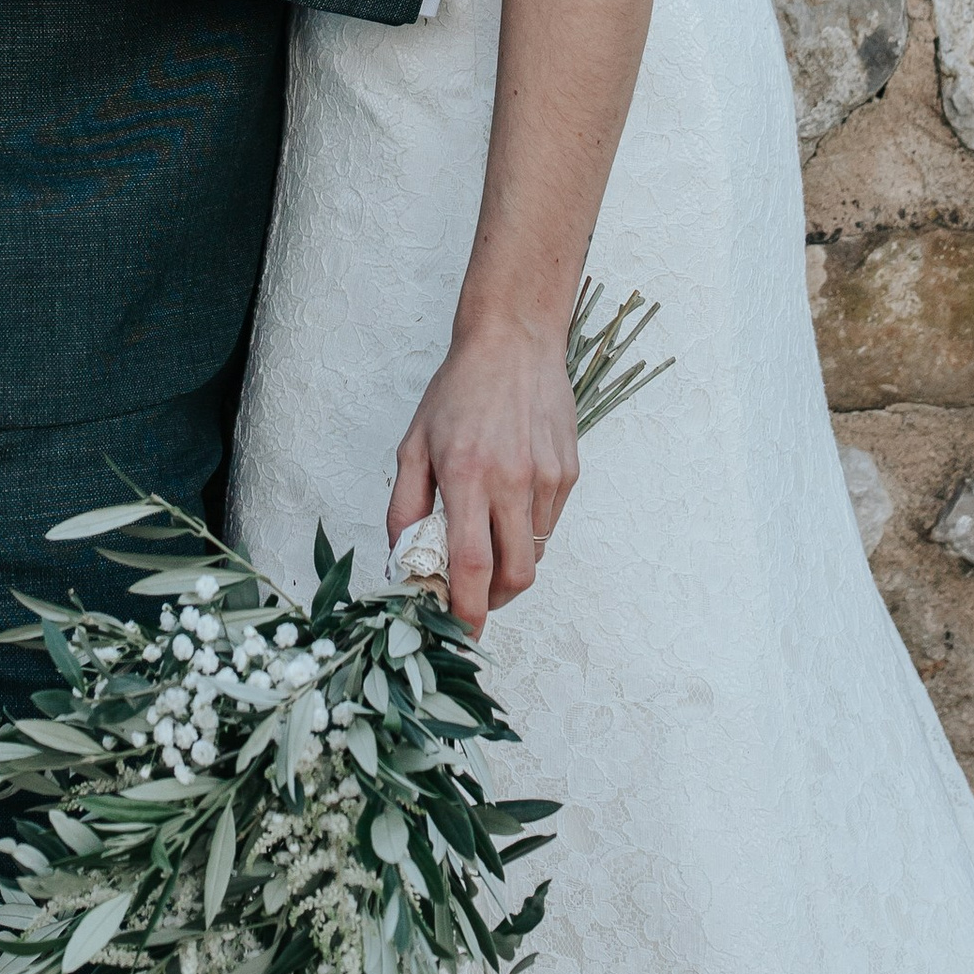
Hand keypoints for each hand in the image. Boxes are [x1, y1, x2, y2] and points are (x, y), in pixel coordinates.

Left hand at [388, 316, 578, 630]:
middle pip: (515, 575)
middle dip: (492, 600)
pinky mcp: (569, 473)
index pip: (471, 564)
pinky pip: (548, 525)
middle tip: (472, 594)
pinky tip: (509, 501)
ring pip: (535, 553)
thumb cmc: (458, 392)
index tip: (459, 630)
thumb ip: (404, 509)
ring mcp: (547, 478)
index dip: (466, 609)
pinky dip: (527, 532)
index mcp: (466, 474)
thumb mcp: (414, 445)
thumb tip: (403, 562)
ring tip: (487, 534)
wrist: (513, 343)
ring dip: (510, 563)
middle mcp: (512, 480)